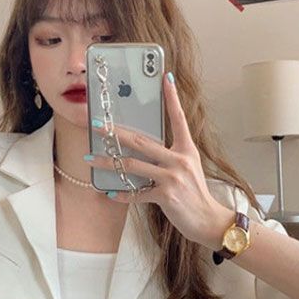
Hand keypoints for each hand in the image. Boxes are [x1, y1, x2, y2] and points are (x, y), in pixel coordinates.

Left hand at [92, 72, 231, 247]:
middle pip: (142, 141)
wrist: (208, 219)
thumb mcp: (189, 167)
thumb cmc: (195, 193)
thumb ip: (170, 155)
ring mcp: (172, 178)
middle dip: (116, 132)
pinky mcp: (166, 196)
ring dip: (108, 162)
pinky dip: (121, 194)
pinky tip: (109, 192)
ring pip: (133, 166)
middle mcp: (180, 160)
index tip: (165, 78)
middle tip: (97, 124)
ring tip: (91, 158)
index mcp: (187, 149)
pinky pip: (137, 193)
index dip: (172, 97)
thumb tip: (144, 148)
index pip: (178, 118)